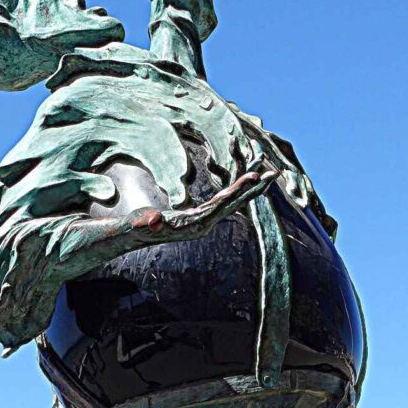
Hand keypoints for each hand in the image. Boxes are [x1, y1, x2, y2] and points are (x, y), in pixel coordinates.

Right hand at [128, 158, 278, 241]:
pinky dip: (234, 188)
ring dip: (248, 187)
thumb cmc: (135, 227)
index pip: (221, 205)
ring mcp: (204, 221)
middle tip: (275, 173)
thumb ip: (146, 222)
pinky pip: (223, 200)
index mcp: (195, 225)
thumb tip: (153, 220)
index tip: (254, 177)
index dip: (238, 190)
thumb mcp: (138, 223)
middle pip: (234, 204)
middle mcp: (204, 225)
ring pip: (232, 202)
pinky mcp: (200, 216)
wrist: (132, 235)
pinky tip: (244, 180)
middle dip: (254, 189)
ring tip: (267, 172)